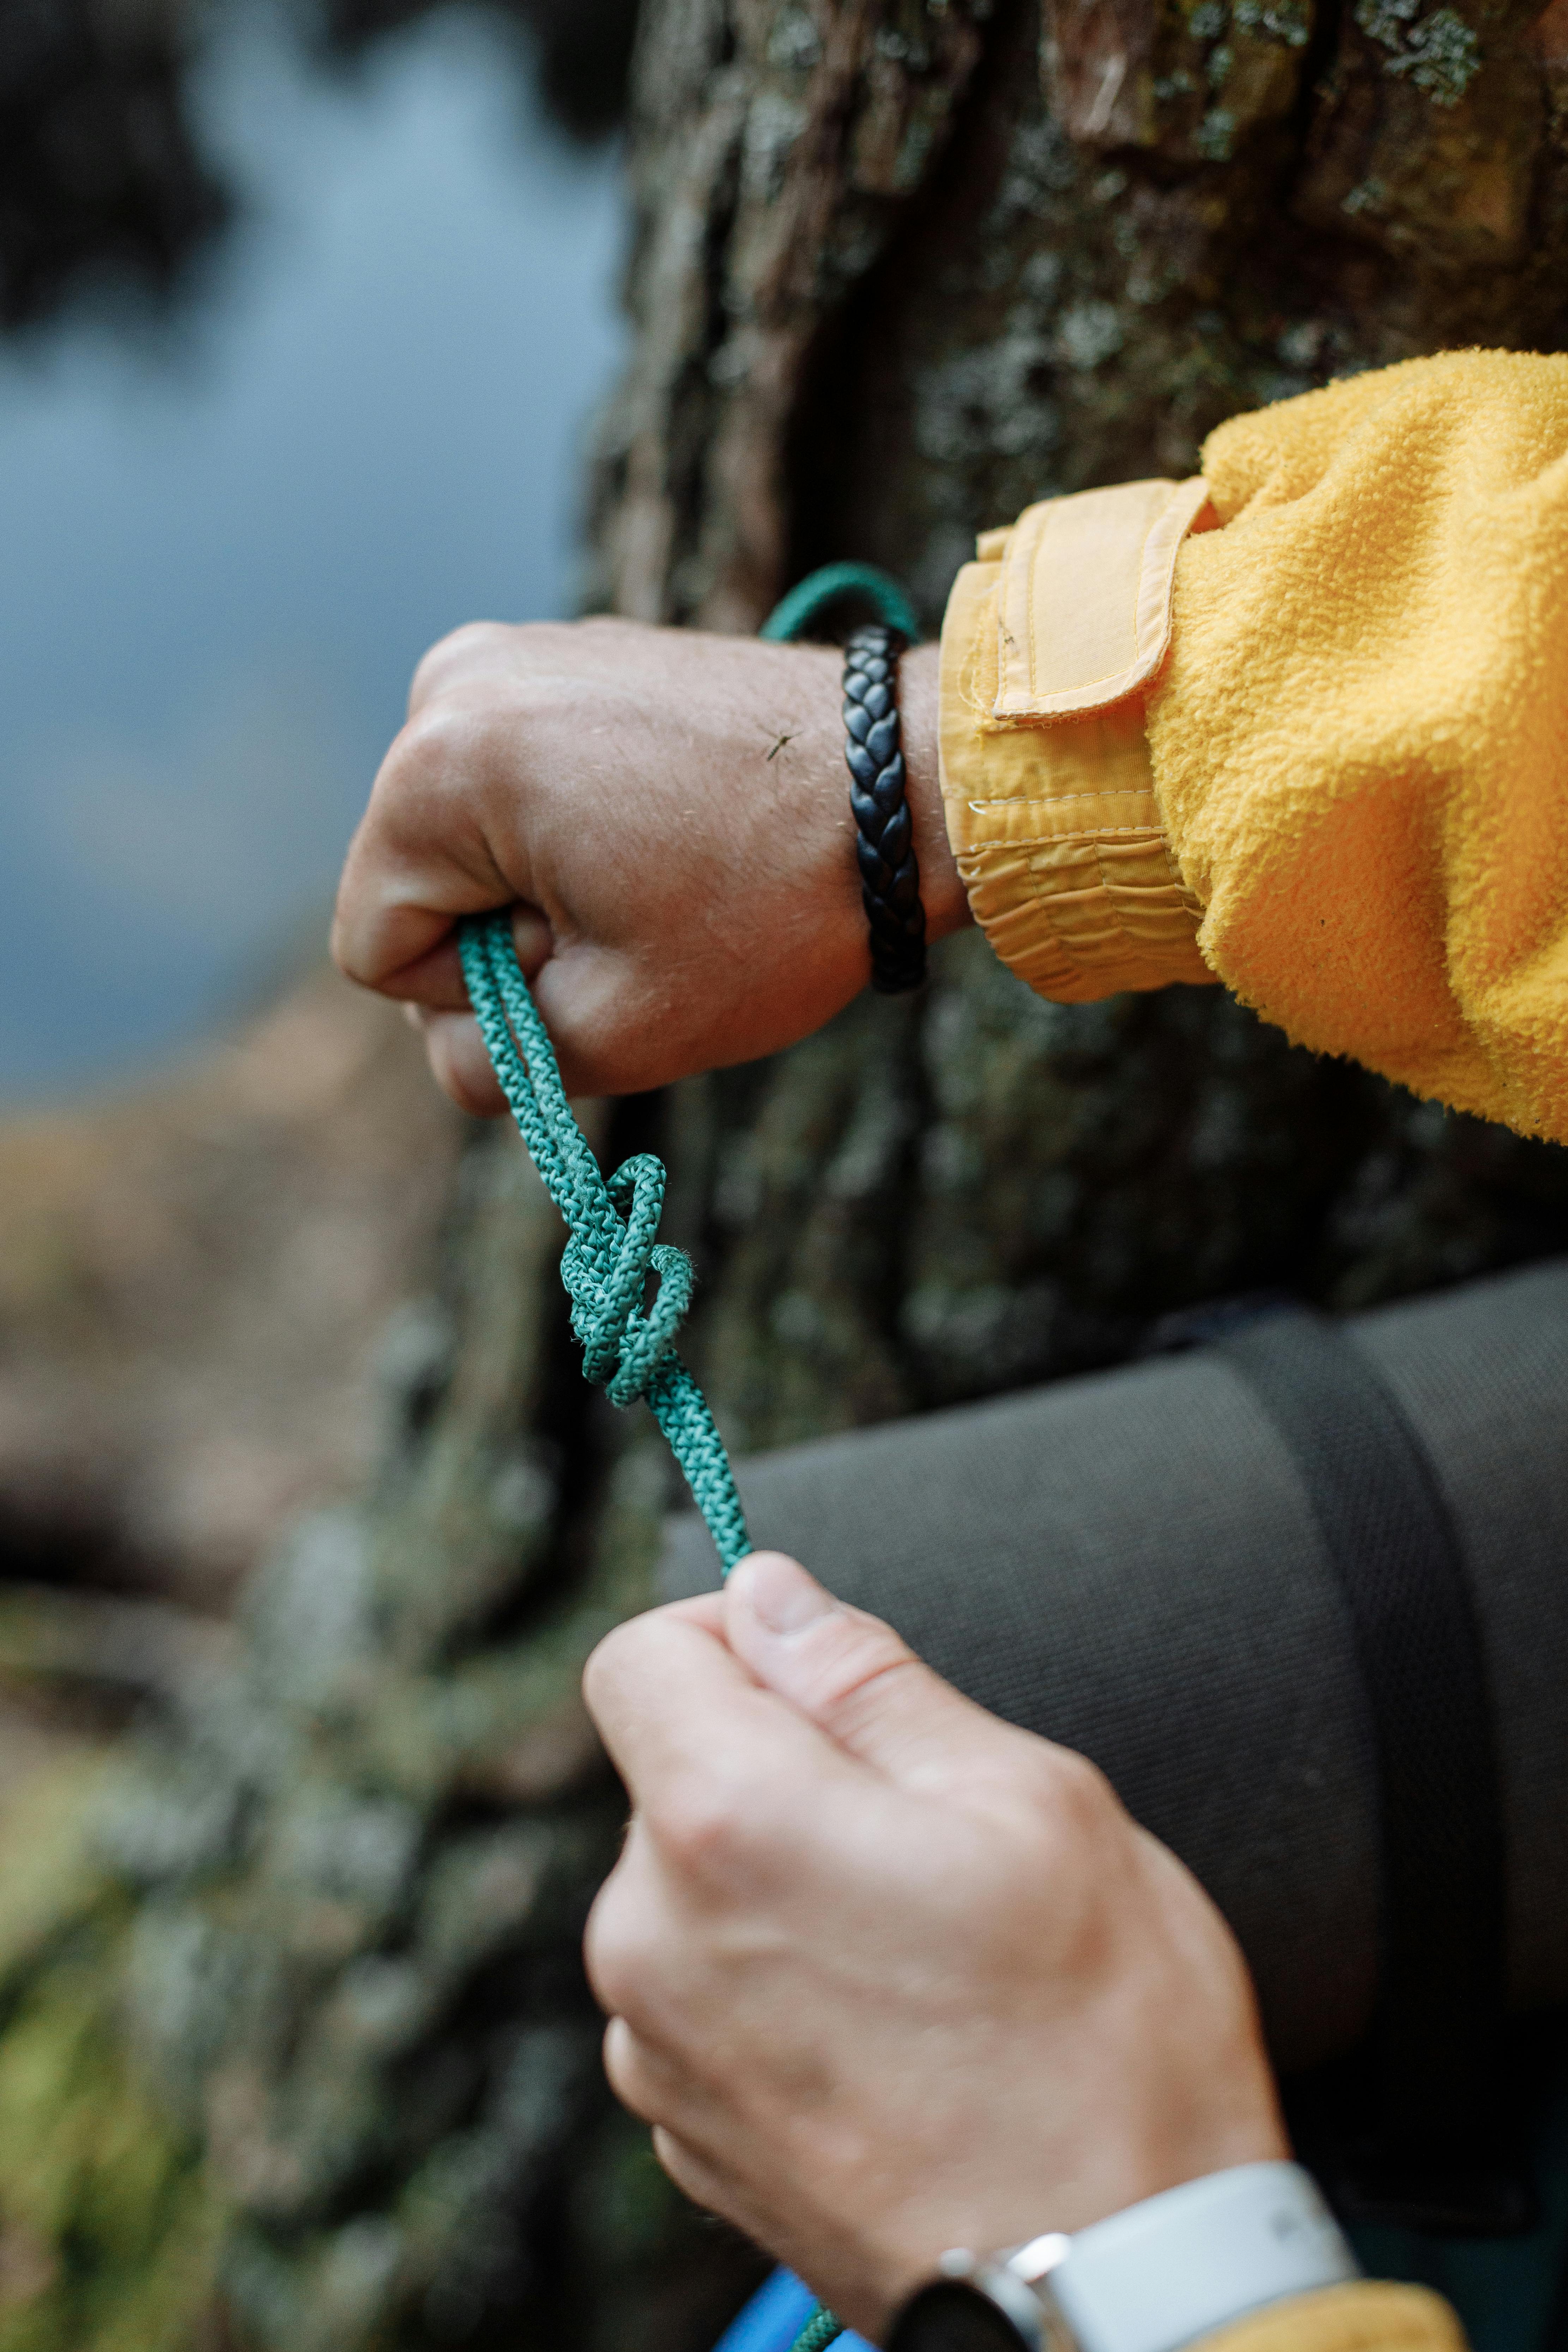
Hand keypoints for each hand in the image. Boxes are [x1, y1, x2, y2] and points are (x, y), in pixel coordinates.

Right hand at [331, 618, 962, 1113]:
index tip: (595, 960)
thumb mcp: (618, 1033)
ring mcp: (518, 654)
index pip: (377, 951)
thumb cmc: (774, 906)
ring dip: (553, 889)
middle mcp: (453, 683)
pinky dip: (586, 833)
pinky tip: (678, 831)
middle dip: (515, 936)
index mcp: (438, 765)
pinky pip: (528, 789)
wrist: (913, 787)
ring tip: (669, 873)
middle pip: (420, 888)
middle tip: (648, 918)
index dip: (478, 999)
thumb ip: (492, 1066)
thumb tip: (452, 1042)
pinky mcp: (575, 656)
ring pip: (474, 844)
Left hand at [581, 1554, 1287, 2340]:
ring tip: (920, 1949)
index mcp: (726, 1826)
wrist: (1117, 2282)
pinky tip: (892, 2028)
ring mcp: (659, 2049)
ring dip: (779, 1880)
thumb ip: (869, 1678)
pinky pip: (703, 1995)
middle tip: (921, 1834)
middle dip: (776, 1767)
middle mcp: (652, 1939)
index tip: (817, 1672)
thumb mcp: (1027, 1797)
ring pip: (691, 1888)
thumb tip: (771, 1594)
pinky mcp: (687, 2133)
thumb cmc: (1101, 2041)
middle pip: (670, 1774)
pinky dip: (775, 1981)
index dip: (728, 1636)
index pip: (638, 1657)